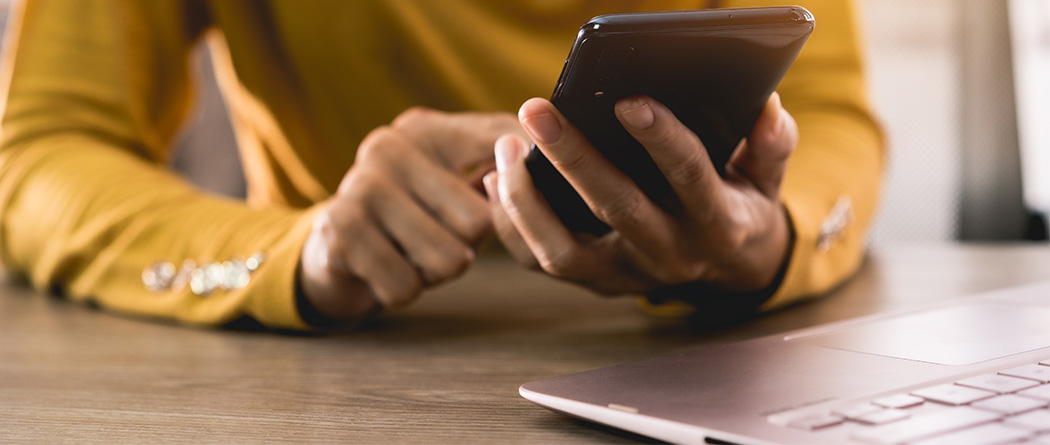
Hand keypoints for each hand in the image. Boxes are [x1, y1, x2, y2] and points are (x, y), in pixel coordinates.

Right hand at [299, 108, 526, 321]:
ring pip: (449, 260)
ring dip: (437, 272)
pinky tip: (386, 266)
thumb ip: (508, 162)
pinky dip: (404, 288)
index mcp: (426, 128)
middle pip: (479, 221)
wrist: (337, 250)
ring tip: (412, 252)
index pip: (505, 153)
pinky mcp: (338, 232)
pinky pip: (406, 286)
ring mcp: (359, 186)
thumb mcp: (462, 180)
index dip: (517, 192)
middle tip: (437, 236)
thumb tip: (544, 156)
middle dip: (468, 245)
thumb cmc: (418, 215)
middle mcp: (389, 146)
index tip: (507, 204)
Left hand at [487, 93, 795, 296]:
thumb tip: (767, 104)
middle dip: (573, 157)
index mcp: (718, 224)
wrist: (729, 269)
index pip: (689, 177)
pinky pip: (542, 261)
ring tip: (505, 147)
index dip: (661, 138)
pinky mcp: (597, 283)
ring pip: (564, 251)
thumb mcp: (767, 176)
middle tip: (536, 110)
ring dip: (527, 199)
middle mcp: (671, 256)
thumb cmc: (740, 205)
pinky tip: (496, 179)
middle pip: (616, 208)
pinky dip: (512, 225)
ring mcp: (628, 276)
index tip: (628, 99)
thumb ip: (770, 143)